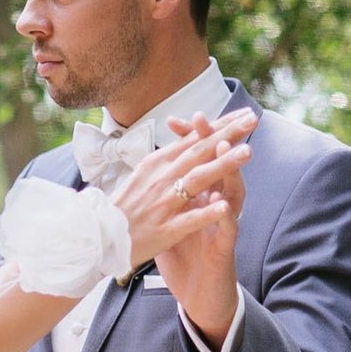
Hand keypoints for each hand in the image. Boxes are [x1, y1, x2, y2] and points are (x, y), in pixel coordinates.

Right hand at [103, 108, 256, 272]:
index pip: (194, 139)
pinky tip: (225, 206)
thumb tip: (189, 138)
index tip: (243, 113)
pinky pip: (188, 220)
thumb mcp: (144, 174)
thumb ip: (169, 158)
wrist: (98, 238)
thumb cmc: (124, 206)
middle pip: (199, 152)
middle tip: (252, 119)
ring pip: (197, 180)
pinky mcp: (164, 230)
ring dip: (223, 165)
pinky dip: (206, 212)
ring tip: (248, 152)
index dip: (220, 126)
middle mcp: (161, 179)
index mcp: (157, 163)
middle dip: (228, 134)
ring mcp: (162, 204)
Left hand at [150, 112, 247, 344]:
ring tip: (223, 147)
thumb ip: (167, 199)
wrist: (201, 296)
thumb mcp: (171, 224)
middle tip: (203, 119)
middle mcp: (216, 207)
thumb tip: (151, 175)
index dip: (189, 142)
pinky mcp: (225, 248)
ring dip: (228, 170)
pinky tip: (223, 203)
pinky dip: (225, 215)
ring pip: (231, 193)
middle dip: (212, 143)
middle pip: (218, 168)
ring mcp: (223, 226)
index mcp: (201, 199)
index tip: (175, 121)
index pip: (198, 163)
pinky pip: (227, 228)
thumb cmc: (186, 259)